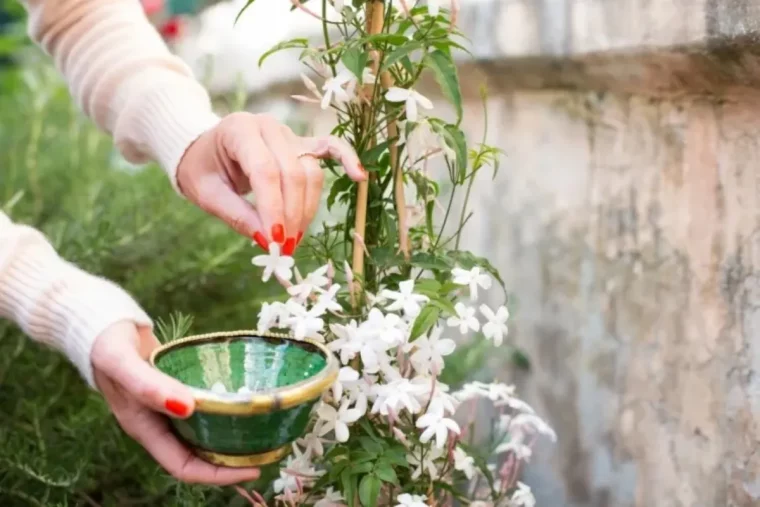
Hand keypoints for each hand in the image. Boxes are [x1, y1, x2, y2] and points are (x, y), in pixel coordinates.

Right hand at [91, 322, 259, 484]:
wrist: (101, 322)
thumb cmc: (105, 345)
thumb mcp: (123, 364)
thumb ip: (149, 386)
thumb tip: (186, 408)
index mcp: (144, 429)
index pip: (184, 467)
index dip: (217, 474)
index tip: (253, 467)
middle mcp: (159, 423)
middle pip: (199, 454)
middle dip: (230, 458)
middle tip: (268, 448)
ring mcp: (168, 406)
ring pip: (203, 430)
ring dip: (230, 434)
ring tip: (264, 428)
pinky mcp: (177, 387)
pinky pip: (205, 405)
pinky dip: (223, 406)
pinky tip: (244, 398)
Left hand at [177, 112, 366, 253]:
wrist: (202, 147)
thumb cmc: (202, 168)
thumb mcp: (207, 193)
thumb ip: (237, 215)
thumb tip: (268, 241)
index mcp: (240, 129)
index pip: (266, 171)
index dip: (273, 208)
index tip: (275, 240)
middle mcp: (269, 126)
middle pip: (293, 172)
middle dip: (291, 214)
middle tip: (284, 247)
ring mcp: (289, 133)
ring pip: (311, 171)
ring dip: (307, 208)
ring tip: (294, 237)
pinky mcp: (301, 144)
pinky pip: (330, 149)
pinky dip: (346, 160)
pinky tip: (359, 177)